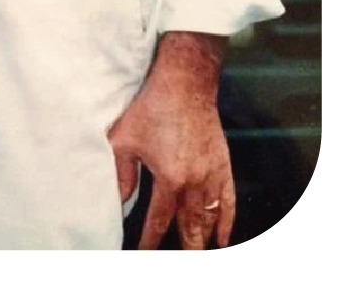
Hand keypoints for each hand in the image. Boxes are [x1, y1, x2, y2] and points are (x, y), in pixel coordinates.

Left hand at [108, 31, 234, 249]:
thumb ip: (122, 174)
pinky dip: (226, 222)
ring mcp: (212, 175)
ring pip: (210, 219)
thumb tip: (120, 200)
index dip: (149, 241)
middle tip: (180, 265)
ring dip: (204, 239)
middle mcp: (194, 183)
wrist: (184, 83)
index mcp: (170, 179)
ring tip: (198, 255)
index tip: (142, 255)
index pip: (158, 221)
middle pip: (191, 228)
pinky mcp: (223, 164)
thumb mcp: (125, 140)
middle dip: (185, 250)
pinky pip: (228, 201)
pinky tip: (223, 237)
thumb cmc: (151, 107)